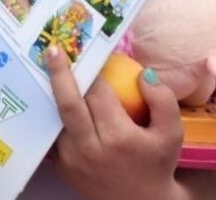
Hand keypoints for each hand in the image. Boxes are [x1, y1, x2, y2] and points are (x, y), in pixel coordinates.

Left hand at [47, 45, 184, 199]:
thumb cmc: (155, 163)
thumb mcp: (171, 135)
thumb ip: (163, 101)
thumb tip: (144, 73)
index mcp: (118, 137)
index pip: (99, 95)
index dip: (94, 74)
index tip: (89, 55)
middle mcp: (89, 147)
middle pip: (68, 103)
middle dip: (60, 74)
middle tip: (53, 50)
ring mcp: (70, 158)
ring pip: (56, 117)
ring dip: (52, 93)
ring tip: (44, 68)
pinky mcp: (59, 165)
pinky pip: (52, 133)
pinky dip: (50, 114)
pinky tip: (45, 96)